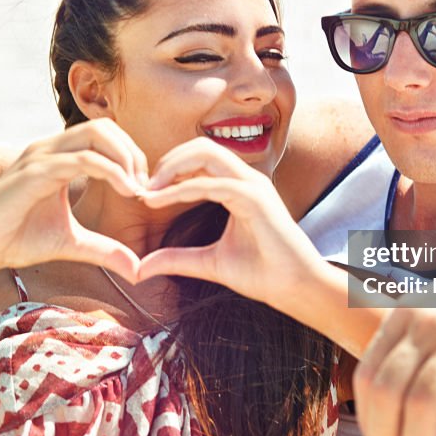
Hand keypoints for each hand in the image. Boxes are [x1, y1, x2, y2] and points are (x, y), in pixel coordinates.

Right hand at [0, 119, 146, 282]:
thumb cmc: (16, 239)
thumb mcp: (72, 244)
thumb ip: (105, 250)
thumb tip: (138, 270)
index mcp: (58, 157)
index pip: (105, 136)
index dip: (131, 157)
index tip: (145, 190)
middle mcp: (49, 149)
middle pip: (105, 127)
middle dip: (133, 153)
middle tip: (145, 187)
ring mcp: (41, 156)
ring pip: (96, 135)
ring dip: (126, 158)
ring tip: (137, 189)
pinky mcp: (34, 172)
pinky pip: (82, 159)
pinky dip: (111, 171)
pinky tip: (126, 191)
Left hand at [135, 137, 320, 306]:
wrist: (294, 289)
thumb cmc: (262, 273)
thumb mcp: (208, 263)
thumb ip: (176, 259)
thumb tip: (140, 268)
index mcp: (239, 186)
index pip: (201, 158)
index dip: (170, 169)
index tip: (145, 193)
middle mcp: (247, 179)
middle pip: (201, 147)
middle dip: (167, 161)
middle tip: (142, 186)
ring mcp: (253, 185)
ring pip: (206, 153)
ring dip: (171, 168)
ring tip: (148, 191)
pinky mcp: (255, 199)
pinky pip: (211, 184)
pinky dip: (181, 189)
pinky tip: (159, 200)